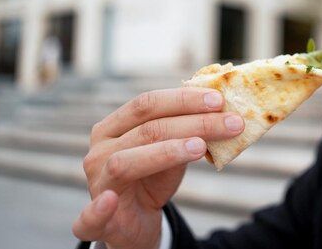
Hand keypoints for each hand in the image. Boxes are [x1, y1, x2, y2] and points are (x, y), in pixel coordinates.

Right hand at [72, 87, 243, 248]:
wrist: (136, 223)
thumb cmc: (153, 178)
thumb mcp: (173, 151)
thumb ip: (189, 131)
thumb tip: (226, 109)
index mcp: (113, 127)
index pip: (147, 104)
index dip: (183, 99)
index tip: (220, 99)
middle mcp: (100, 150)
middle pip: (146, 129)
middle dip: (193, 122)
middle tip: (232, 122)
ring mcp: (97, 182)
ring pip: (127, 161)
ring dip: (167, 152)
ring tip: (201, 147)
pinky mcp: (96, 219)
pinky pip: (89, 216)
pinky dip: (98, 210)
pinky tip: (110, 201)